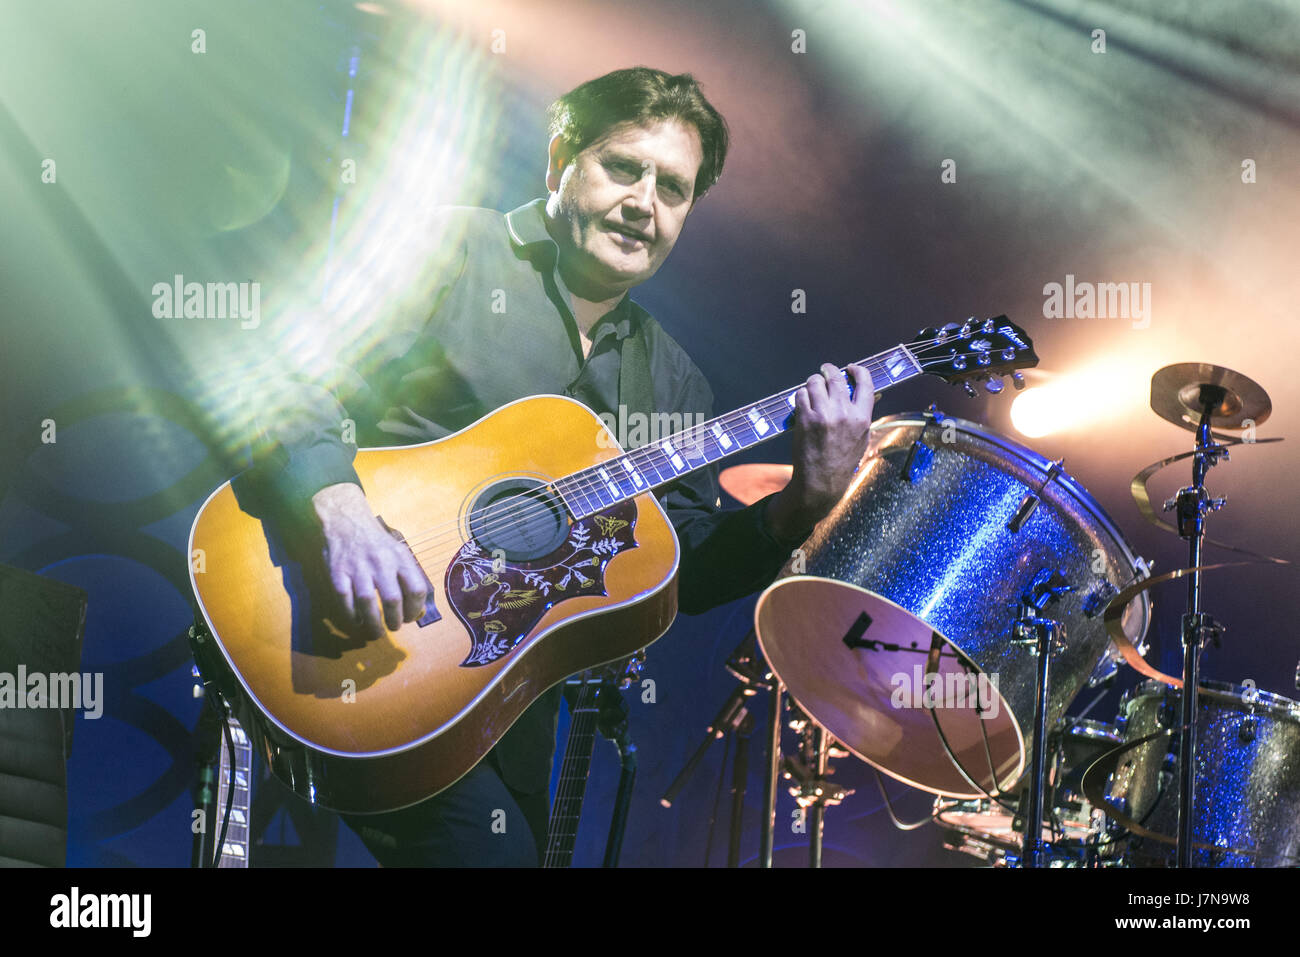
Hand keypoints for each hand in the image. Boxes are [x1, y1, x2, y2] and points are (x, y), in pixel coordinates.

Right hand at [311, 483, 427, 638]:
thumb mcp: (398, 552)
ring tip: (376, 632)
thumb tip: (417, 608)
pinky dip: (352, 615)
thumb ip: (407, 576)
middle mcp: (380, 563)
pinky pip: (345, 599)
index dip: (415, 609)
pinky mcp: (338, 572)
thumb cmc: (377, 542)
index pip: (416, 589)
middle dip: (395, 620)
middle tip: (394, 627)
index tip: (410, 618)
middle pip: (392, 599)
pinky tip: (358, 620)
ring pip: (367, 603)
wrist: (347, 521)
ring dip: (373, 623)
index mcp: (400, 558)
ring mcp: (357, 568)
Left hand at [765, 363, 874, 540]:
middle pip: (836, 377)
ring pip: (815, 382)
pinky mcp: (805, 418)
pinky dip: (801, 396)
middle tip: (824, 370)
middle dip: (828, 370)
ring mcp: (823, 414)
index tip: (849, 368)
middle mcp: (844, 413)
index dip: (857, 370)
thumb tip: (861, 392)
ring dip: (812, 383)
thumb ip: (861, 414)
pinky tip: (803, 404)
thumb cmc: (842, 460)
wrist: (821, 480)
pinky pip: (801, 395)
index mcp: (862, 417)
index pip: (866, 382)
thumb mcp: (861, 437)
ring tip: (812, 390)